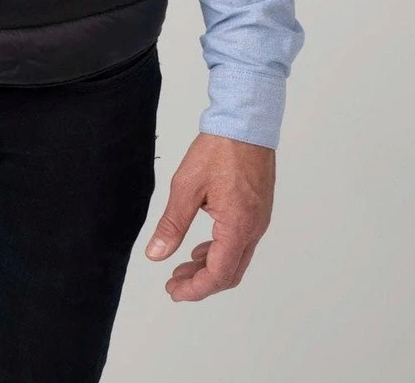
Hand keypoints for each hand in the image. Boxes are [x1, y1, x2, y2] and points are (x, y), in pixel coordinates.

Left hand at [144, 131, 274, 300]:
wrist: (247, 122)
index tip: (173, 292)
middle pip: (229, 273)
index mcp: (237, 227)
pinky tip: (202, 247)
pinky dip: (220, 251)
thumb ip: (172, 224)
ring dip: (209, 267)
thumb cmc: (220, 149)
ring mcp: (259, 220)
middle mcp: (253, 228)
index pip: (217, 275)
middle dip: (200, 283)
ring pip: (236, 258)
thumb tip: (156, 254)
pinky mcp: (258, 209)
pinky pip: (240, 242)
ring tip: (182, 268)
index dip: (195, 290)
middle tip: (174, 284)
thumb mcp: (187, 186)